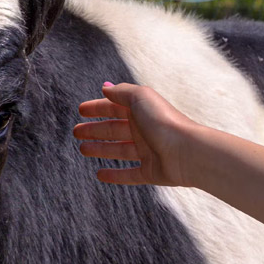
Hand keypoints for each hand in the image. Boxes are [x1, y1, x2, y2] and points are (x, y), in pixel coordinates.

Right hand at [73, 82, 198, 186]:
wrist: (186, 151)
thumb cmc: (164, 121)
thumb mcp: (140, 97)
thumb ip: (121, 92)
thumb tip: (106, 87)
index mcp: (142, 111)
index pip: (115, 108)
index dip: (98, 108)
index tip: (81, 110)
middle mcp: (144, 130)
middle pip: (114, 129)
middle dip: (95, 129)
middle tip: (76, 132)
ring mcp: (147, 152)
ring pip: (118, 150)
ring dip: (100, 149)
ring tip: (82, 149)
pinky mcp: (150, 172)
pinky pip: (128, 174)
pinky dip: (114, 175)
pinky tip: (100, 175)